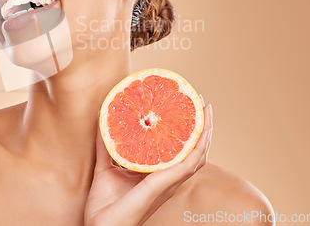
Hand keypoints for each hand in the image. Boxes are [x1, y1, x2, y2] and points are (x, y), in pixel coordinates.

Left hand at [85, 102, 212, 225]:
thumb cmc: (105, 205)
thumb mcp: (105, 167)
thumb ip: (105, 146)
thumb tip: (102, 121)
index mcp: (156, 174)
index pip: (178, 151)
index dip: (187, 132)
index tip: (188, 108)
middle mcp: (166, 178)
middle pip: (192, 152)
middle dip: (201, 128)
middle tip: (203, 104)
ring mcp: (166, 182)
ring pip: (195, 156)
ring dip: (205, 133)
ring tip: (207, 112)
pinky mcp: (161, 185)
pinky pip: (185, 166)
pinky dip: (196, 149)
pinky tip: (202, 133)